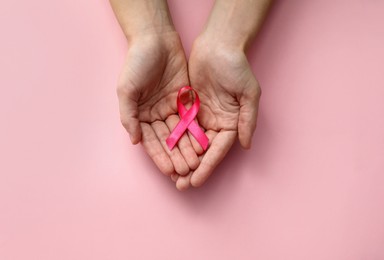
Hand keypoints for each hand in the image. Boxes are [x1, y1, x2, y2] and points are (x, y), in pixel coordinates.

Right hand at [116, 32, 199, 176]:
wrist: (155, 39)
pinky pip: (191, 119)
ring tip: (195, 163)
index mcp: (140, 115)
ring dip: (187, 148)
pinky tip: (202, 144)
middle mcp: (156, 114)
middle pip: (167, 140)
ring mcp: (171, 107)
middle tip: (186, 171)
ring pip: (181, 132)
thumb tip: (134, 141)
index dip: (159, 155)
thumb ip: (129, 116)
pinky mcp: (186, 99)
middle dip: (176, 156)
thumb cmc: (136, 63)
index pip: (151, 140)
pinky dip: (195, 132)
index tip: (168, 169)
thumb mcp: (126, 90)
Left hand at [174, 35, 261, 189]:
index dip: (207, 167)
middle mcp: (216, 123)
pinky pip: (179, 127)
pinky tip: (165, 152)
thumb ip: (247, 120)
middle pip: (202, 151)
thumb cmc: (236, 67)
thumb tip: (246, 145)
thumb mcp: (248, 93)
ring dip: (180, 159)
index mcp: (231, 123)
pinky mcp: (188, 107)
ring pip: (189, 142)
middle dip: (192, 168)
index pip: (218, 150)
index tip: (195, 181)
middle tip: (179, 185)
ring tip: (170, 175)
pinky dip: (173, 140)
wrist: (218, 45)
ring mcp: (201, 116)